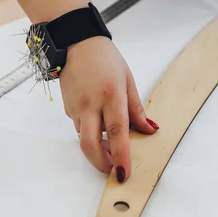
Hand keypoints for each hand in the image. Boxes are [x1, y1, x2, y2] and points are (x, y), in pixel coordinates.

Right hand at [59, 36, 158, 181]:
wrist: (76, 44)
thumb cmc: (105, 59)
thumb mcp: (128, 81)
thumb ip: (137, 109)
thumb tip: (149, 130)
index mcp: (111, 95)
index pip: (117, 132)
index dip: (121, 155)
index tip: (124, 172)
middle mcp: (90, 104)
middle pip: (91, 145)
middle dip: (102, 163)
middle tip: (113, 170)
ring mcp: (76, 108)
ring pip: (85, 139)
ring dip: (98, 147)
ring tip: (111, 142)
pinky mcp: (68, 109)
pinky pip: (80, 129)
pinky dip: (91, 133)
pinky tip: (98, 122)